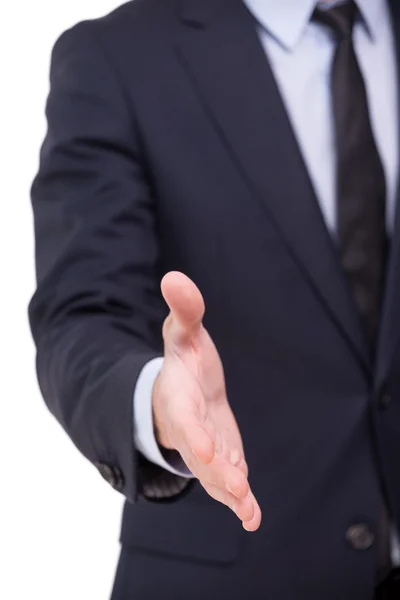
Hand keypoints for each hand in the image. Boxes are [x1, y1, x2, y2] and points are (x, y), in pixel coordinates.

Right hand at [152, 271, 260, 530]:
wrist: (186, 390)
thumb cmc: (185, 360)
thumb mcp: (184, 331)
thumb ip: (184, 309)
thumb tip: (174, 276)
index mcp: (178, 397)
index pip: (184, 417)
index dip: (193, 432)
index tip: (204, 448)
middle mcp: (189, 428)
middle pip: (201, 454)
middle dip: (216, 471)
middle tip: (236, 486)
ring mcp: (205, 448)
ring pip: (215, 474)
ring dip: (230, 490)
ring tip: (247, 509)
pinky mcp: (221, 458)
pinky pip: (228, 481)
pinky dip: (238, 500)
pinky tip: (252, 518)